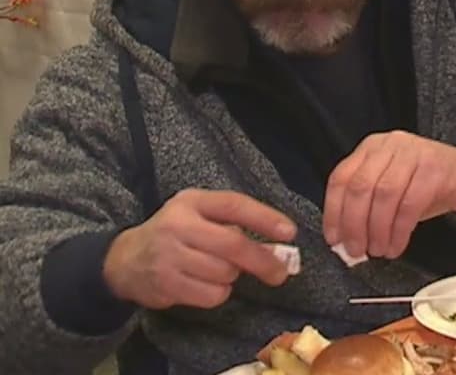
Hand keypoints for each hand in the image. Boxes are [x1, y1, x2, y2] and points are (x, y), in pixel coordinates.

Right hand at [103, 189, 296, 309]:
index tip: (290, 232)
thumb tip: (279, 245)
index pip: (234, 205)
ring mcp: (169, 256)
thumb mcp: (198, 214)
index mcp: (191, 201)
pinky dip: (218, 293)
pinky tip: (205, 284)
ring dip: (233, 276)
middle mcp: (178, 225)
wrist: (125, 260)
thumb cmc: (176, 234)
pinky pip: (211, 295)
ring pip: (224, 272)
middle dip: (263, 260)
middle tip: (281, 273)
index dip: (265, 218)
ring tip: (220, 270)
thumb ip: (234, 223)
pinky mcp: (165, 283)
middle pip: (232, 244)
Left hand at [323, 131, 455, 260]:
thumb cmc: (428, 184)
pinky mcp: (436, 168)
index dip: (334, 212)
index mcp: (373, 148)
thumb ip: (367, 207)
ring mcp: (415, 153)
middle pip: (361, 187)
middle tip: (357, 250)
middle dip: (355, 225)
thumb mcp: (392, 189)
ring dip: (378, 231)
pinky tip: (397, 244)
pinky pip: (410, 204)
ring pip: (384, 196)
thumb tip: (345, 240)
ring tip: (379, 250)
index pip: (342, 178)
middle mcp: (391, 145)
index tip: (334, 238)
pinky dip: (399, 230)